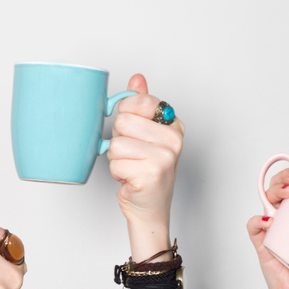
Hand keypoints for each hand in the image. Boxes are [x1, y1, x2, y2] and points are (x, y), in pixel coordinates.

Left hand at [107, 73, 184, 235]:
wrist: (150, 209)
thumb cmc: (146, 171)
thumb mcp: (146, 135)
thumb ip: (141, 105)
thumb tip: (137, 78)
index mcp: (174, 124)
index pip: (138, 101)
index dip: (126, 115)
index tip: (133, 130)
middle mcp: (174, 139)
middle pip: (123, 122)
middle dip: (118, 139)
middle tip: (132, 154)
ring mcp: (165, 157)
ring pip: (116, 144)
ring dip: (116, 159)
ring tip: (131, 167)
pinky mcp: (151, 173)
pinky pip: (115, 163)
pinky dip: (117, 173)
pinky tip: (130, 179)